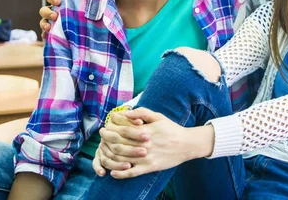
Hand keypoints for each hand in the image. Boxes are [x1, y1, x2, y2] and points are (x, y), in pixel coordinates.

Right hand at [39, 0, 80, 37]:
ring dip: (44, 24)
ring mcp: (52, 23)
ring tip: (49, 27)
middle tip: (55, 16)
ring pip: (43, 22)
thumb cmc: (84, 10)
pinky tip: (47, 36)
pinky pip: (46, 35)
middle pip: (43, 10)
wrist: (90, 27)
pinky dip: (45, 35)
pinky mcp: (54, 34)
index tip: (58, 1)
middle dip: (47, 12)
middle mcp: (54, 12)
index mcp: (60, 3)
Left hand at [97, 108, 214, 178]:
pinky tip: (113, 172)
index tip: (104, 127)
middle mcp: (144, 145)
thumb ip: (142, 112)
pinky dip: (120, 174)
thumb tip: (126, 112)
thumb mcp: (159, 116)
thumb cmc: (172, 129)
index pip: (122, 130)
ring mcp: (147, 157)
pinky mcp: (150, 167)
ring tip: (103, 152)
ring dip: (110, 157)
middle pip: (119, 144)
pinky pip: (132, 173)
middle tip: (101, 137)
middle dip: (106, 140)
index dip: (110, 129)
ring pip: (122, 159)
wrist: (187, 144)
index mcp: (146, 131)